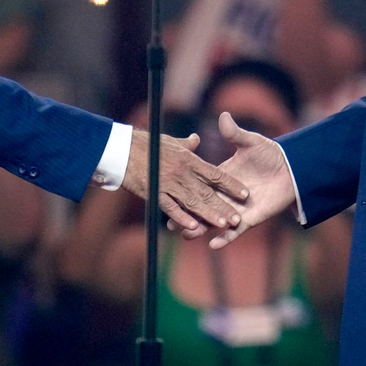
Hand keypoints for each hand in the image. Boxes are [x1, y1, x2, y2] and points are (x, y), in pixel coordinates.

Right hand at [121, 129, 247, 232]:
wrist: (121, 148)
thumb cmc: (146, 143)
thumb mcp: (170, 141)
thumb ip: (186, 144)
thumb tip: (197, 139)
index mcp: (188, 159)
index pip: (215, 173)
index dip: (230, 184)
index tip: (245, 193)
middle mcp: (181, 173)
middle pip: (207, 192)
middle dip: (224, 206)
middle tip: (238, 217)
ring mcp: (168, 184)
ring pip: (193, 202)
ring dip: (208, 215)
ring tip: (223, 224)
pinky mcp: (155, 193)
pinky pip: (170, 208)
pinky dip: (182, 217)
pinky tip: (193, 227)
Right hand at [181, 112, 296, 248]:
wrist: (292, 170)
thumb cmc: (270, 154)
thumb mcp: (250, 143)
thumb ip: (235, 133)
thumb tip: (224, 115)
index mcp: (221, 177)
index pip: (199, 185)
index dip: (185, 190)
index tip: (169, 194)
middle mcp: (225, 195)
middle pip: (202, 206)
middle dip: (187, 215)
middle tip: (170, 224)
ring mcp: (236, 209)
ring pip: (214, 222)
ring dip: (201, 229)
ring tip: (187, 235)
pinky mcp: (250, 219)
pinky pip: (235, 232)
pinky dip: (225, 239)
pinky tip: (214, 245)